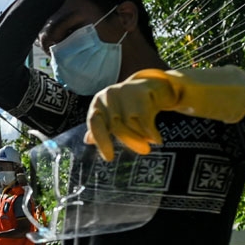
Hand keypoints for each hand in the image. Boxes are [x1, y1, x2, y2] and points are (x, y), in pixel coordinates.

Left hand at [85, 66, 244, 160]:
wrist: (153, 86)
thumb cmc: (128, 105)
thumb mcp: (112, 116)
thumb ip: (100, 128)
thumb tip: (87, 141)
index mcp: (97, 103)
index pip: (94, 124)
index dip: (101, 141)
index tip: (109, 158)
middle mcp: (107, 95)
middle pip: (116, 126)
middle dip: (130, 141)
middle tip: (144, 152)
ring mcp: (124, 91)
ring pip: (131, 123)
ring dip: (142, 136)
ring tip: (150, 141)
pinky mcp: (141, 91)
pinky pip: (145, 118)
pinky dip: (151, 132)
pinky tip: (157, 140)